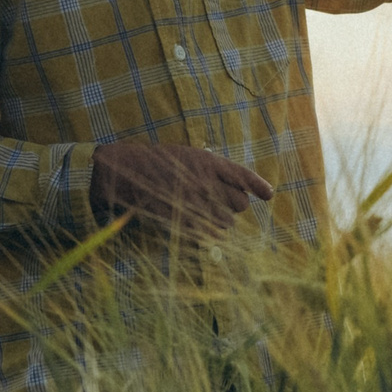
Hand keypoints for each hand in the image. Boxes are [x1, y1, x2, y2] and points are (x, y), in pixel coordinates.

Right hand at [90, 143, 273, 233]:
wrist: (123, 171)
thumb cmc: (155, 163)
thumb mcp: (188, 156)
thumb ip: (214, 170)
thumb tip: (240, 189)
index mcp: (208, 162)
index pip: (243, 176)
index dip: (258, 186)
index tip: (268, 195)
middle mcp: (207, 182)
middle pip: (240, 204)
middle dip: (232, 206)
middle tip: (216, 203)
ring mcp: (196, 202)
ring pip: (227, 222)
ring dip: (219, 221)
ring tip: (201, 213)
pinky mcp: (184, 220)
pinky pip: (210, 235)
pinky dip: (208, 234)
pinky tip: (200, 228)